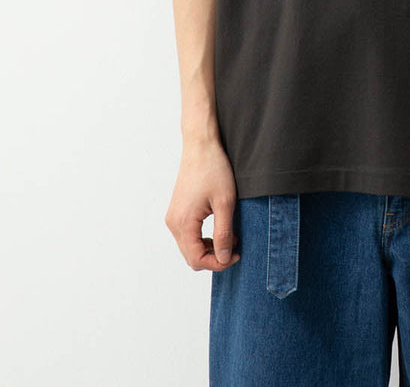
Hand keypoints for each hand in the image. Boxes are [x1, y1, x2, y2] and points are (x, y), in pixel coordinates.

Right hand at [164, 138, 240, 270]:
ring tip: (230, 236)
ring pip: (189, 247)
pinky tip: (220, 228)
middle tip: (235, 246)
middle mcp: (173, 223)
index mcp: (183, 223)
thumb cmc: (214, 169)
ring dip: (209, 248)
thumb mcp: (225, 202)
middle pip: (191, 256)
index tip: (236, 255)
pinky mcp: (177, 211)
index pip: (197, 259)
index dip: (218, 263)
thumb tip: (223, 258)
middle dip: (214, 257)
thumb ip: (223, 233)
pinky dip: (203, 238)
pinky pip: (188, 235)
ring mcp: (173, 217)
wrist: (201, 146)